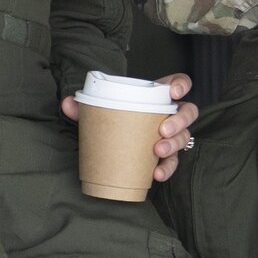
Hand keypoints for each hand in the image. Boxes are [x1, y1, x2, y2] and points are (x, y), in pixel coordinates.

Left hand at [60, 72, 197, 181]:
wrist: (113, 145)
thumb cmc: (114, 120)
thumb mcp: (100, 110)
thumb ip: (85, 106)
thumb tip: (68, 104)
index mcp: (158, 96)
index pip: (179, 83)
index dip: (181, 84)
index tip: (173, 91)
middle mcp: (169, 115)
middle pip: (188, 112)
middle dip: (180, 121)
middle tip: (163, 129)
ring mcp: (170, 136)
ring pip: (183, 138)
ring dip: (174, 144)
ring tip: (158, 150)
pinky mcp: (166, 157)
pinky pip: (172, 163)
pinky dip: (166, 169)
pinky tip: (156, 174)